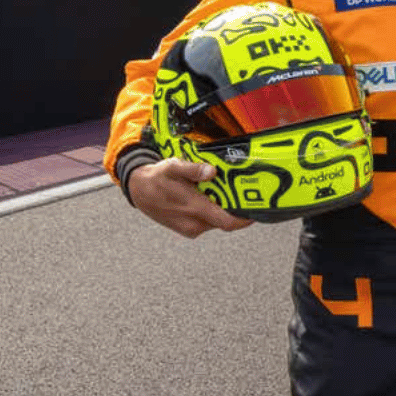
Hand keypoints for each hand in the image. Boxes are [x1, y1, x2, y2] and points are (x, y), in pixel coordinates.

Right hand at [126, 158, 253, 237]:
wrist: (137, 190)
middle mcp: (194, 223)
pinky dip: (212, 211)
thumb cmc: (157, 178)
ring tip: (223, 191)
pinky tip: (210, 197)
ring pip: (216, 220)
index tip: (257, 208)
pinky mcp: (188, 229)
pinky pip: (207, 221)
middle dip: (235, 207)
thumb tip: (211, 172)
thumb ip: (192, 169)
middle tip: (243, 192)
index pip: (228, 222)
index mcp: (194, 209)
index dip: (246, 218)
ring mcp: (191, 228)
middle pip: (226, 219)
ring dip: (223, 208)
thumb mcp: (173, 167)